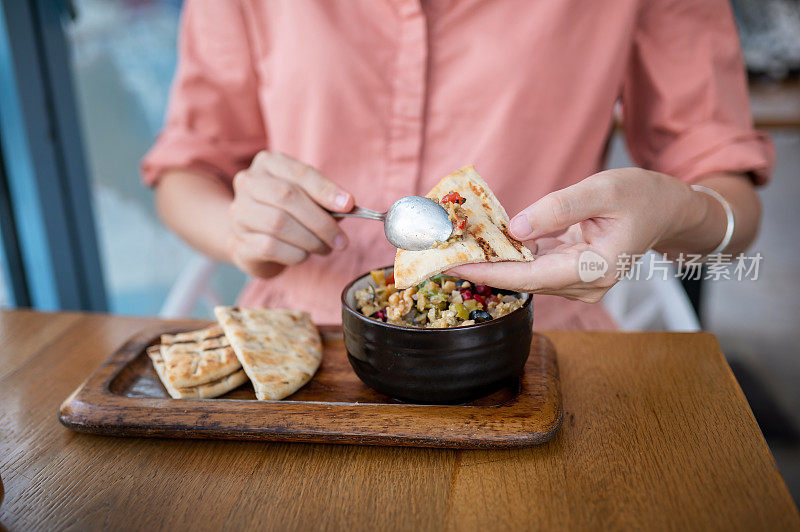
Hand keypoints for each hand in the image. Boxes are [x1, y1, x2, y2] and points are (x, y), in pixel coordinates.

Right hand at [228, 151, 353, 278]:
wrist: (252, 239)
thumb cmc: (287, 213)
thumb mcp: (306, 199)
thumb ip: (324, 200)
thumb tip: (346, 206)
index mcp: (268, 163)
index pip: (299, 173)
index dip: (325, 189)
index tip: (349, 205)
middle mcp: (248, 183)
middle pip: (287, 197)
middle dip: (321, 221)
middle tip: (341, 240)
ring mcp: (239, 212)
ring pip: (278, 224)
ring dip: (311, 240)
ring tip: (325, 248)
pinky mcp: (239, 241)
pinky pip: (271, 247)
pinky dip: (296, 254)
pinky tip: (304, 255)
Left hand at [450, 168, 701, 302]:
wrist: (667, 209)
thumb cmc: (641, 195)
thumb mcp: (602, 189)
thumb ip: (559, 208)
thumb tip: (515, 229)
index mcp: (596, 269)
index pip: (530, 277)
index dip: (489, 273)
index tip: (453, 266)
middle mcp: (586, 284)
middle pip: (523, 281)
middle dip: (482, 269)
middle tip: (441, 254)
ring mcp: (580, 283)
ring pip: (526, 277)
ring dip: (493, 263)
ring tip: (455, 248)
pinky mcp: (572, 274)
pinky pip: (535, 268)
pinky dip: (510, 257)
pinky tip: (486, 244)